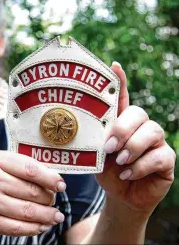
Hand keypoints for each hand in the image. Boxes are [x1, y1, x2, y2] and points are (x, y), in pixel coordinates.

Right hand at [0, 151, 66, 235]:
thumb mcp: (0, 163)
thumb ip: (24, 166)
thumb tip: (53, 177)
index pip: (30, 169)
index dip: (50, 178)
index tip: (60, 185)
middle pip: (31, 191)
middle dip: (49, 198)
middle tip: (54, 200)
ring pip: (28, 211)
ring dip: (47, 215)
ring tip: (56, 216)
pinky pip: (18, 227)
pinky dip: (35, 228)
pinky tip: (43, 225)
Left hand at [96, 62, 175, 214]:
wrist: (120, 195)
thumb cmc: (107, 170)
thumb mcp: (96, 155)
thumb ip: (98, 141)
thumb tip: (95, 133)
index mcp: (121, 122)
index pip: (122, 98)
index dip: (119, 81)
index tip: (113, 66)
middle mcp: (140, 127)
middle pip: (139, 113)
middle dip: (123, 129)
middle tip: (108, 147)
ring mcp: (155, 142)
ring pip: (152, 132)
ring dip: (132, 147)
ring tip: (119, 161)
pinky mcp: (166, 159)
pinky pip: (159, 156)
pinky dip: (141, 166)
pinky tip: (127, 174)